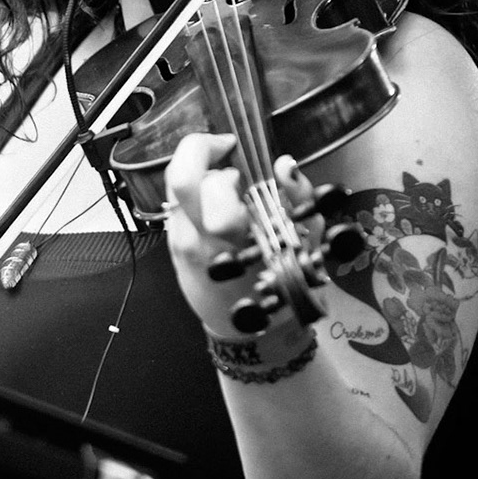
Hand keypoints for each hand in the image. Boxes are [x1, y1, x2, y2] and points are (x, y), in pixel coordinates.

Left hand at [162, 132, 320, 339]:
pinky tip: (218, 205)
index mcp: (229, 235)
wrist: (250, 334)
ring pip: (174, 191)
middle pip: (180, 179)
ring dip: (200, 178)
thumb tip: (284, 163)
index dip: (209, 150)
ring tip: (227, 188)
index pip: (203, 181)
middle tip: (229, 164)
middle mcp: (196, 237)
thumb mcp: (304, 243)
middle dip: (203, 159)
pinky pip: (176, 207)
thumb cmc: (281, 285)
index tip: (231, 144)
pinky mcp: (173, 248)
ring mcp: (180, 243)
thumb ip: (298, 198)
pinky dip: (196, 196)